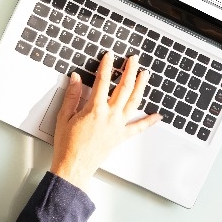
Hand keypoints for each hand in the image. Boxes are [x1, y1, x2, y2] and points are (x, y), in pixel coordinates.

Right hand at [50, 52, 160, 189]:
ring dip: (141, 86)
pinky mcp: (121, 136)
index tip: (110, 56)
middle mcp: (110, 115)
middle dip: (130, 71)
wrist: (74, 166)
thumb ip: (72, 96)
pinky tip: (156, 115)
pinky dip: (149, 121)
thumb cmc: (68, 144)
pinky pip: (139, 127)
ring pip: (134, 102)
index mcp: (95, 109)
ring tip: (145, 75)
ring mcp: (118, 126)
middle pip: (124, 88)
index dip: (107, 66)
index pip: (103, 81)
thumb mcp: (64, 117)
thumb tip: (75, 79)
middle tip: (133, 60)